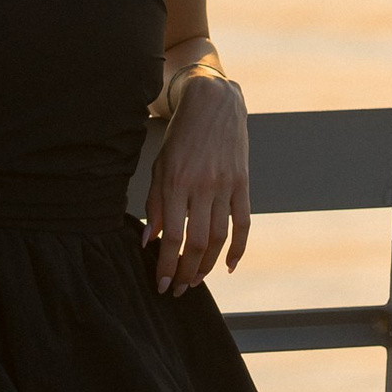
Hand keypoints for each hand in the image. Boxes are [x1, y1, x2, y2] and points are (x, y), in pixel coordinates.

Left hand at [145, 74, 248, 294]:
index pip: (172, 235)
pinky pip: (243, 223)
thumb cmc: (181, 136)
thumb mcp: (159, 165)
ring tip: (196, 279)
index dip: (167, 264)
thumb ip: (154, 203)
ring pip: (220, 237)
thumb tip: (149, 239)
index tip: (162, 283)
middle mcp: (202, 186)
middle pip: (197, 242)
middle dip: (187, 271)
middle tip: (179, 289)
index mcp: (176, 182)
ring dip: (208, 265)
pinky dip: (238, 249)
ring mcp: (226, 185)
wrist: (213, 103)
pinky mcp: (242, 183)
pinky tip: (229, 265)